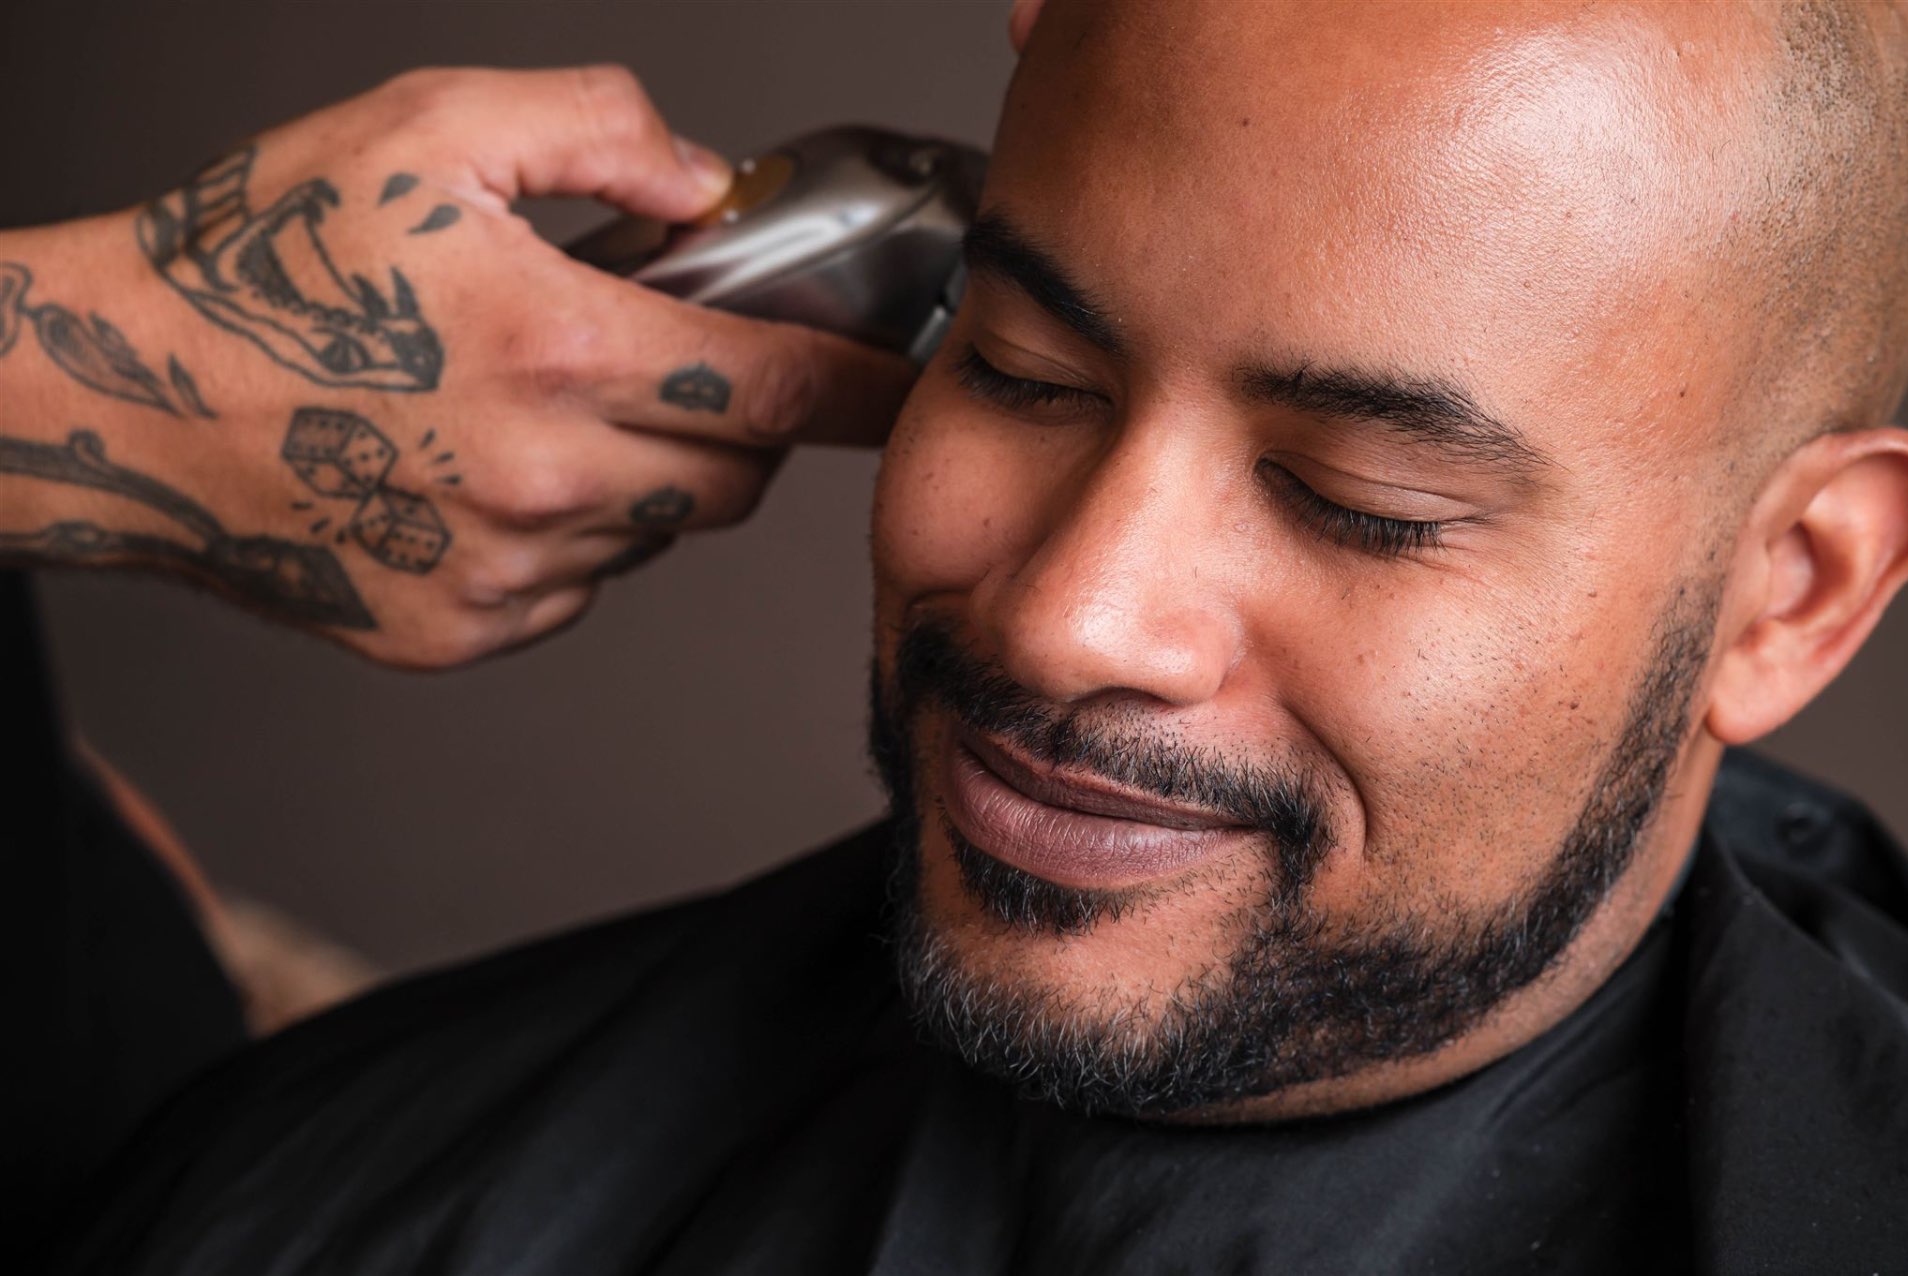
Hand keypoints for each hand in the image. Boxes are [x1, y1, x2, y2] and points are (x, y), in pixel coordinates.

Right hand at [0, 66, 915, 667]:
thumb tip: (706, 185)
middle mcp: (544, 480)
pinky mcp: (460, 631)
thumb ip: (594, 130)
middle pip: (735, 476)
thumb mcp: (427, 130)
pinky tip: (480, 475)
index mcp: (556, 349)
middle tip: (678, 364)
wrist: (116, 404)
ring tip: (537, 409)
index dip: (859, 386)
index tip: (898, 385)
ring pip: (654, 534)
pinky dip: (566, 535)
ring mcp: (502, 572)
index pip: (779, 387)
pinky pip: (577, 589)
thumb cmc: (257, 261)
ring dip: (640, 476)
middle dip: (738, 422)